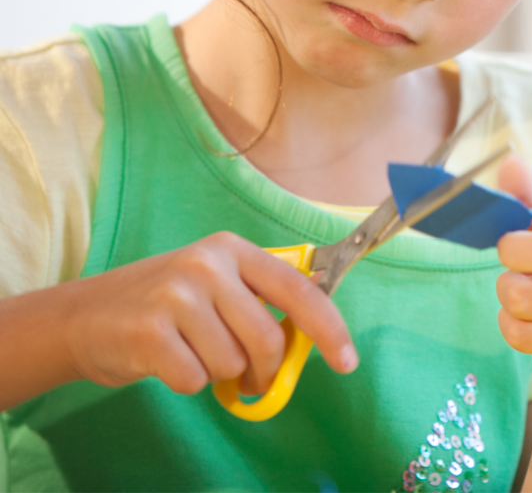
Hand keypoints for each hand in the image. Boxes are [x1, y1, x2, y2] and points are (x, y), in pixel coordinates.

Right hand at [58, 231, 356, 395]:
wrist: (84, 316)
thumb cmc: (163, 305)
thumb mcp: (214, 283)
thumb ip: (259, 301)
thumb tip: (313, 335)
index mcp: (232, 249)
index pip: (298, 290)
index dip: (328, 328)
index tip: (346, 361)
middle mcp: (208, 264)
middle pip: (268, 338)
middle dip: (262, 369)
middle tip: (246, 376)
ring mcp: (177, 295)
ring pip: (232, 363)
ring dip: (217, 373)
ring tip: (192, 352)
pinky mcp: (149, 332)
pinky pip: (195, 380)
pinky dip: (186, 382)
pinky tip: (166, 361)